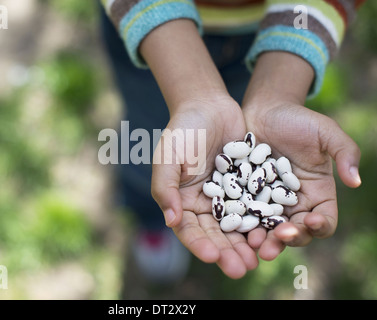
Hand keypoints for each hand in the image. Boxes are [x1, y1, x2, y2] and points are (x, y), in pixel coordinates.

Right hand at [151, 96, 259, 278]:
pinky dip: (262, 222)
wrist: (208, 106)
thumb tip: (171, 221)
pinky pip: (255, 208)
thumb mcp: (168, 157)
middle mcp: (204, 204)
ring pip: (237, 227)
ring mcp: (226, 197)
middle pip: (215, 235)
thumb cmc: (182, 131)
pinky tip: (272, 233)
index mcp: (182, 201)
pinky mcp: (246, 187)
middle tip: (241, 269)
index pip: (189, 230)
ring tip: (259, 259)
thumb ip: (165, 188)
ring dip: (246, 244)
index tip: (213, 256)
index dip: (200, 245)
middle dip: (227, 253)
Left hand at [243, 102, 360, 259]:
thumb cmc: (297, 119)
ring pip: (267, 229)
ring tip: (255, 243)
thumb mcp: (325, 131)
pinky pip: (243, 215)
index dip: (320, 225)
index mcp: (317, 193)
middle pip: (295, 231)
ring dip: (263, 239)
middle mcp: (293, 203)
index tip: (310, 221)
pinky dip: (240, 224)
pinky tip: (234, 227)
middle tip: (279, 238)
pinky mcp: (244, 197)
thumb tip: (356, 182)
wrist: (263, 111)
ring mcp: (267, 202)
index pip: (324, 219)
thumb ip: (345, 152)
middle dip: (289, 238)